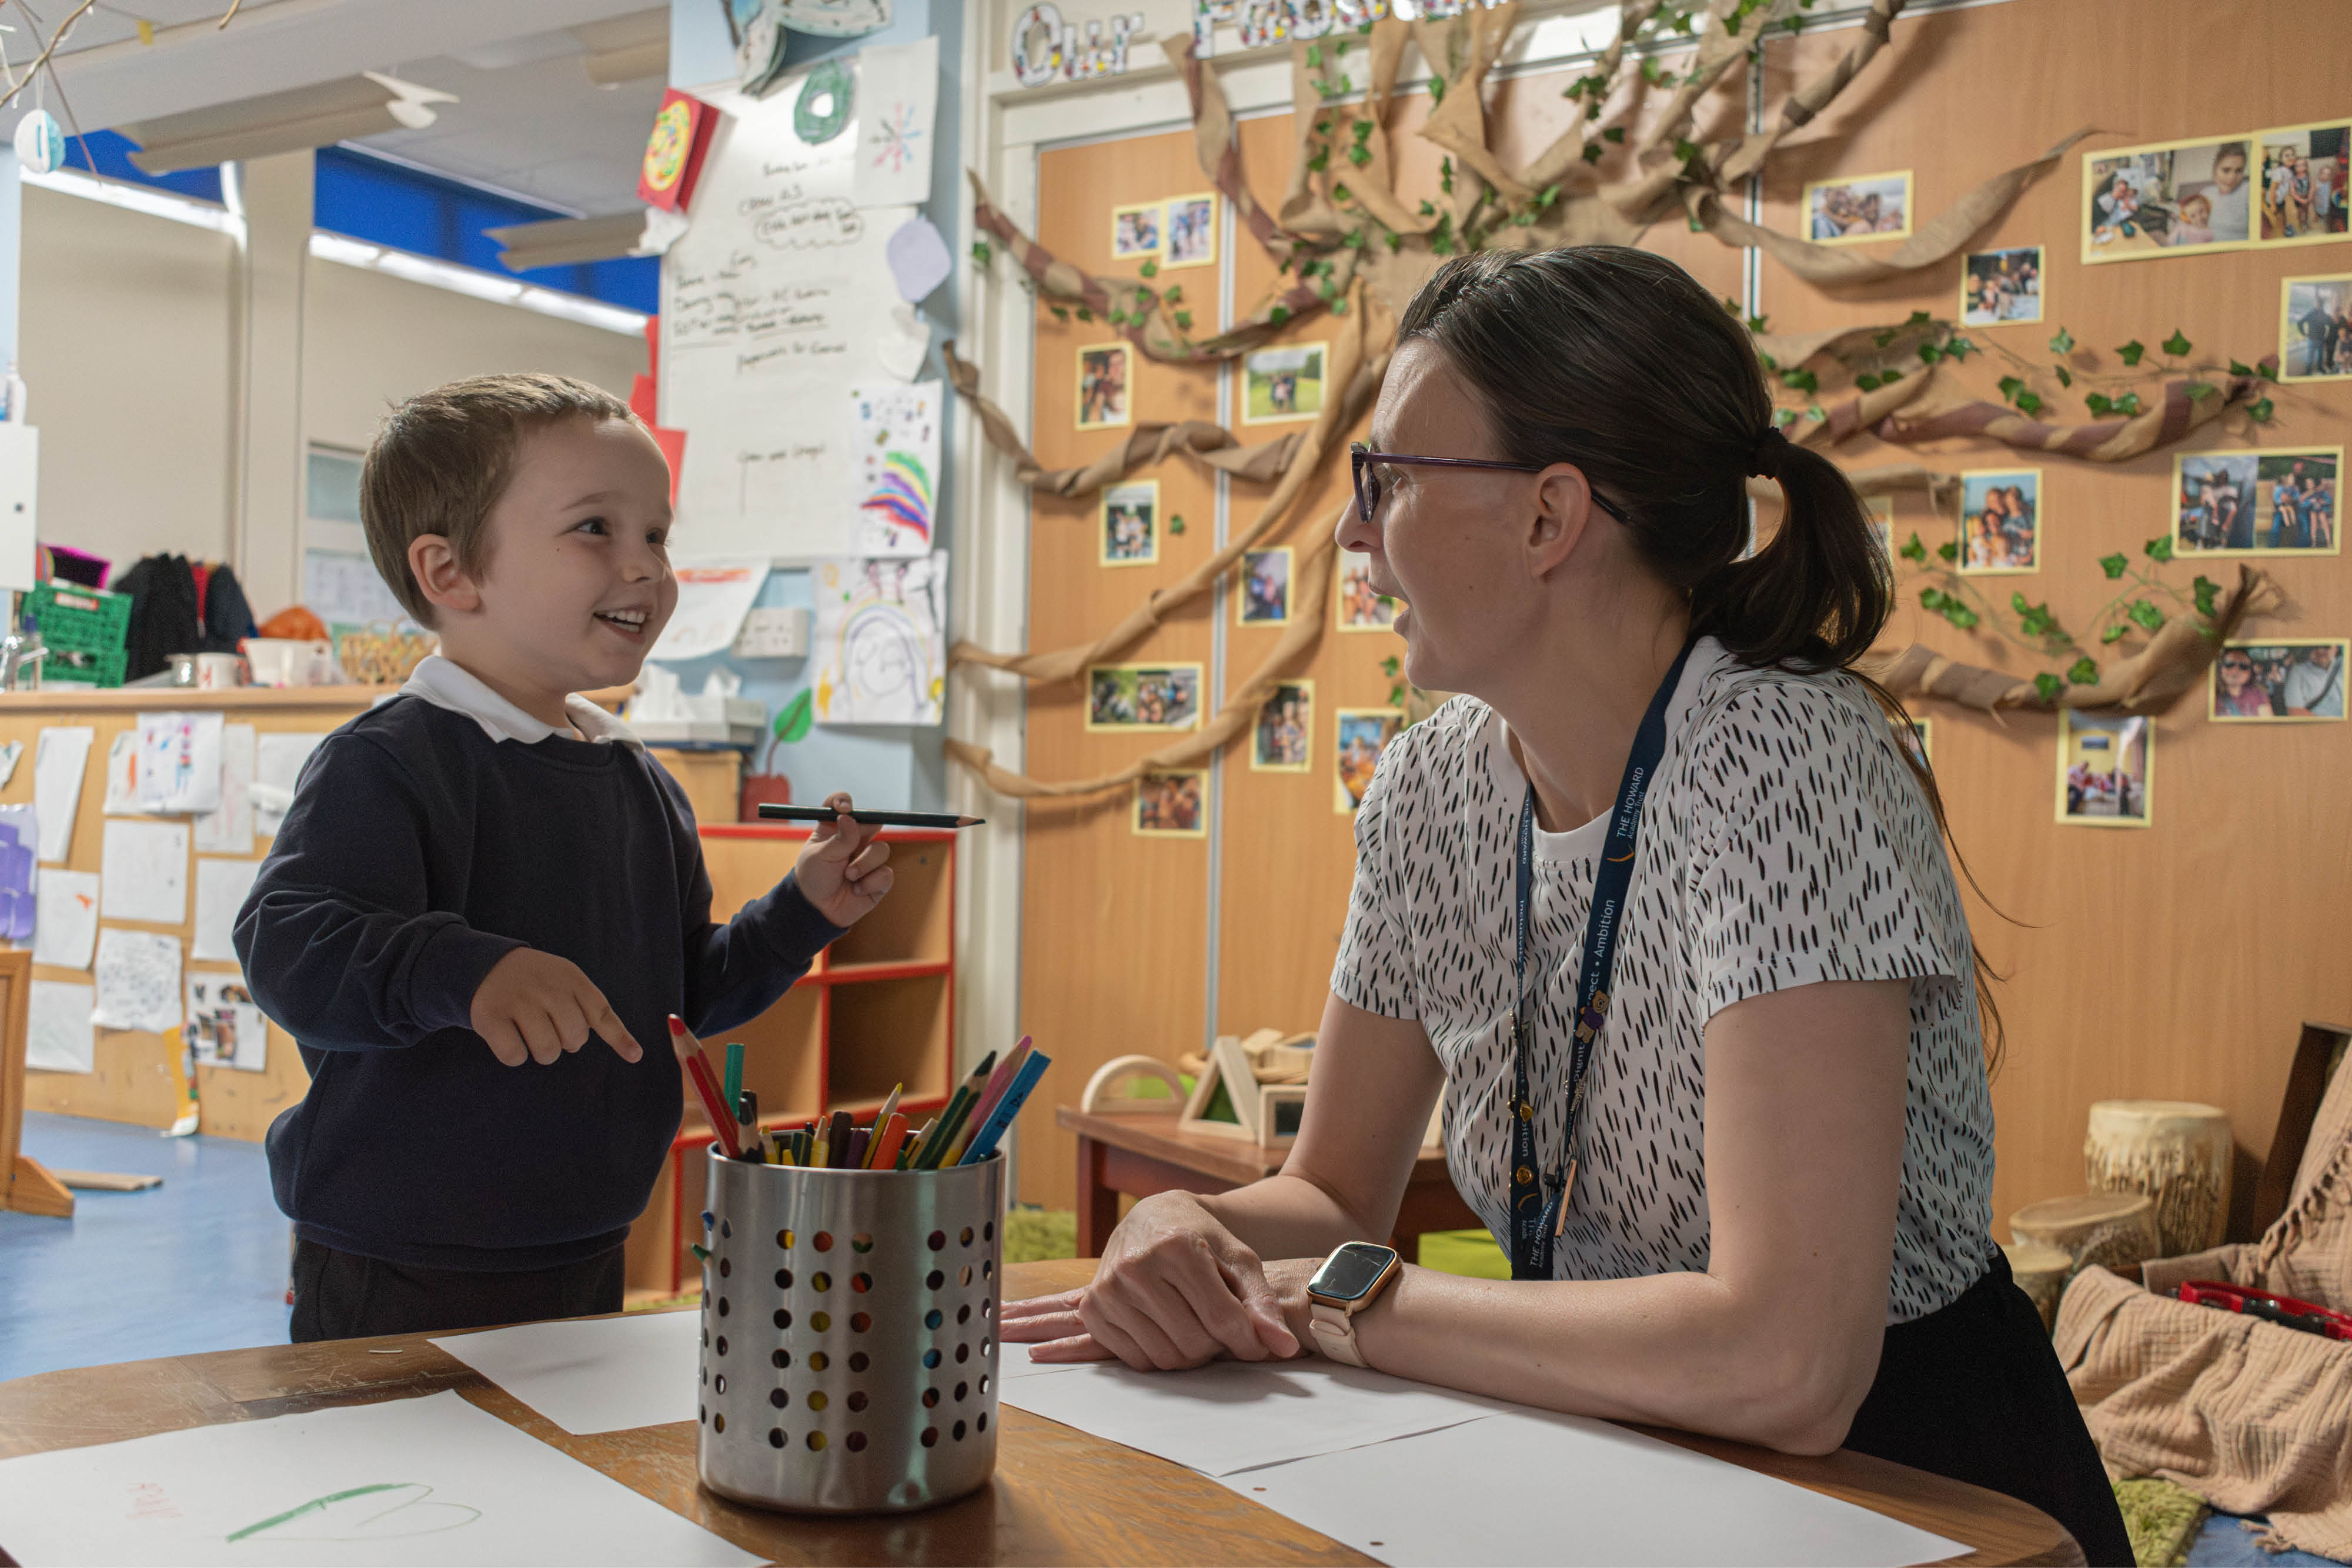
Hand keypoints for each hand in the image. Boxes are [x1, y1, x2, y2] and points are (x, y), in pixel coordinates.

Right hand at [469, 948, 643, 1066]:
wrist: (487, 965)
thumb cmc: (537, 982)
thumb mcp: (568, 982)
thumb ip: (594, 1010)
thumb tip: (633, 1053)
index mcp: (571, 979)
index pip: (600, 1012)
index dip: (619, 1037)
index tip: (635, 1055)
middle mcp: (547, 988)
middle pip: (574, 1038)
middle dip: (565, 1042)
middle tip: (550, 1026)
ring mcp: (518, 1001)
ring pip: (547, 1051)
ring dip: (541, 1052)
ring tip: (530, 1032)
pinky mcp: (490, 1016)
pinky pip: (515, 1055)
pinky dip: (514, 1054)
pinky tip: (509, 1036)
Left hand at [793, 791, 892, 926]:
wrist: (817, 910)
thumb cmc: (813, 879)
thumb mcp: (819, 857)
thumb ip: (838, 839)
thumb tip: (849, 818)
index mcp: (835, 829)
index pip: (841, 805)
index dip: (844, 801)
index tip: (844, 808)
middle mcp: (854, 840)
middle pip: (872, 822)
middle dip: (866, 832)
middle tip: (857, 840)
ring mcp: (868, 859)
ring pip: (882, 849)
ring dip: (864, 864)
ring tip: (849, 876)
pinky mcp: (878, 879)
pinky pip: (886, 874)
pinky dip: (870, 882)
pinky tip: (856, 889)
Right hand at [997, 1192, 1302, 1370]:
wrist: (1153, 1217)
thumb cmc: (1202, 1239)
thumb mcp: (1239, 1260)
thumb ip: (1262, 1303)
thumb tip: (1285, 1348)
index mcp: (1177, 1246)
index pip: (1221, 1317)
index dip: (1247, 1341)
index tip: (1257, 1346)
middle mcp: (1136, 1265)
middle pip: (1194, 1342)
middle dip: (1217, 1345)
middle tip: (1221, 1329)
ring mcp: (1109, 1289)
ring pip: (1166, 1356)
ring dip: (1190, 1353)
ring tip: (1198, 1328)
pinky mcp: (1094, 1309)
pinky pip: (1138, 1360)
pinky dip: (1161, 1355)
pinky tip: (1169, 1330)